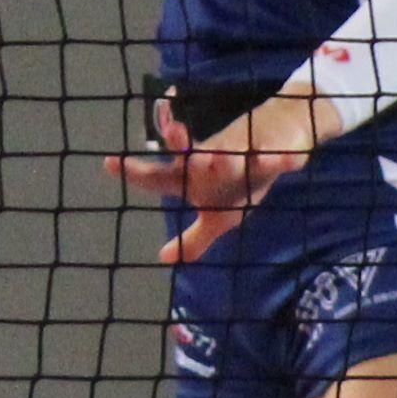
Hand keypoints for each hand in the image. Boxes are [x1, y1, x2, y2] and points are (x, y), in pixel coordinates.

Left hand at [107, 88, 340, 263]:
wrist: (279, 139)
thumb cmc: (239, 180)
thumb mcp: (219, 215)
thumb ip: (194, 238)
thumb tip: (164, 258)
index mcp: (196, 176)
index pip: (162, 175)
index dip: (137, 172)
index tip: (109, 163)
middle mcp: (215, 158)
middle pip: (196, 156)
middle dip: (185, 152)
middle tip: (171, 146)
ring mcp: (245, 150)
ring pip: (234, 153)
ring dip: (227, 156)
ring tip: (220, 160)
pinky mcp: (275, 149)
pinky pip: (278, 155)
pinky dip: (282, 158)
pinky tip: (287, 161)